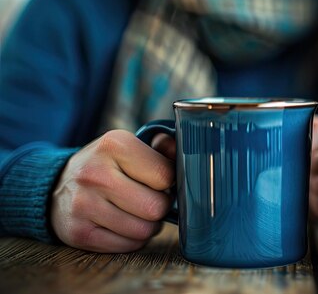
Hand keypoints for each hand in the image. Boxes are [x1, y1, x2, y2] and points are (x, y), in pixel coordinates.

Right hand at [51, 130, 175, 252]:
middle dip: (161, 206)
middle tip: (153, 199)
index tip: (159, 180)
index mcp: (113, 145)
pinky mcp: (78, 233)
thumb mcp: (130, 146)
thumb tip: (186, 154)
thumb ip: (162, 148)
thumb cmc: (107, 164)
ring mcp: (84, 205)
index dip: (170, 181)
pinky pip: (128, 246)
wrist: (57, 184)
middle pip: (156, 207)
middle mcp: (95, 174)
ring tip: (139, 212)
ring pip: (144, 230)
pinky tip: (125, 224)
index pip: (164, 175)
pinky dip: (134, 239)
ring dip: (149, 225)